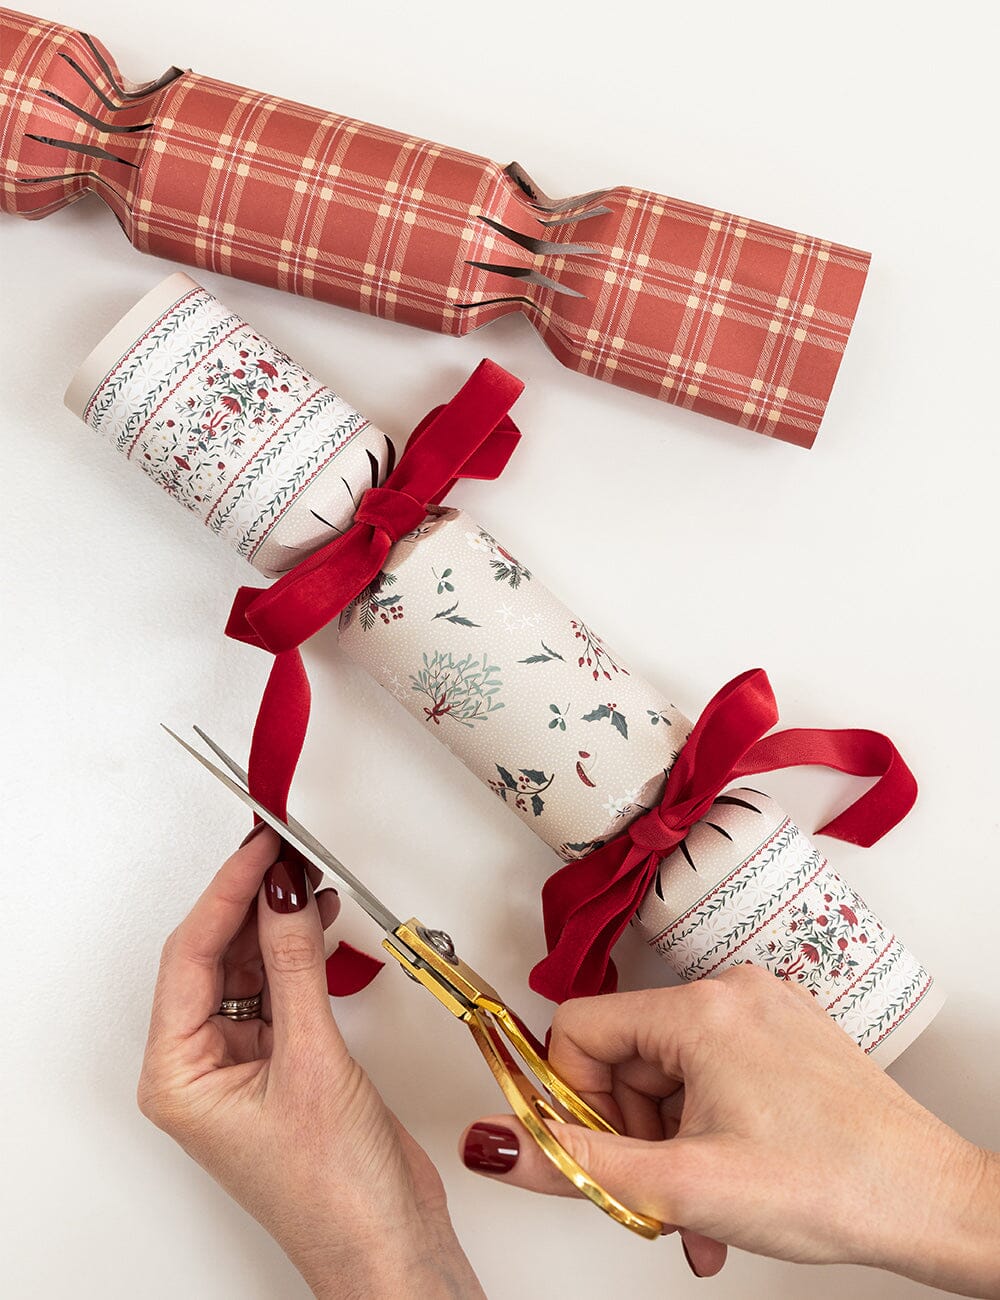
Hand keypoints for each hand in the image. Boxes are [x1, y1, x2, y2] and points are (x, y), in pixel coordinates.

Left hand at [138, 827, 483, 1299]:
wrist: (389, 1247)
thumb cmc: (337, 1193)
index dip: (225, 893)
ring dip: (278, 922)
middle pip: (213, 955)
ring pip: (248, 966)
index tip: (258, 847)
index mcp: (178, 1076)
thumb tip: (282, 893)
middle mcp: (200, 1068)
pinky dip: (300, 950)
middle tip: (283, 849)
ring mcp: (242, 1064)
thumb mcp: (313, 1062)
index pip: (189, 957)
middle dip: (250, 900)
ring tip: (308, 877)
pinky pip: (280, 986)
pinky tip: (319, 922)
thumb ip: (297, 967)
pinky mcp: (283, 1062)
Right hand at [461, 965, 999, 1295]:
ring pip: (670, 1076)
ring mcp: (764, 1014)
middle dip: (628, 1136)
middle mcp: (732, 993)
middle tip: (650, 1195)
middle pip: (626, 1056)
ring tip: (695, 1211)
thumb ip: (576, 1164)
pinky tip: (722, 1188)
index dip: (570, 1097)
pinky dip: (703, 1131)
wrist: (932, 1202)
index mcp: (702, 1008)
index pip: (581, 1028)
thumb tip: (496, 1144)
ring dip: (667, 1146)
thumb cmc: (834, 1183)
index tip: (587, 1152)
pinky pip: (712, 1076)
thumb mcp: (683, 1183)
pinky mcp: (785, 1039)